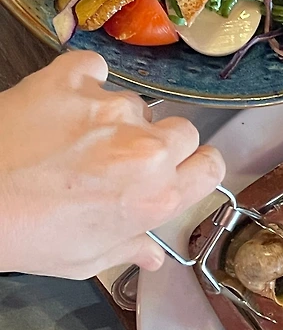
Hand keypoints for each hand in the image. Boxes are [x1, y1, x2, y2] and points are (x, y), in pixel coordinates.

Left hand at [0, 49, 223, 277]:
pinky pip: (94, 70)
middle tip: (124, 159)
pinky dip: (84, 81)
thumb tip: (150, 255)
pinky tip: (65, 103)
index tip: (178, 171)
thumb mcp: (84, 260)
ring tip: (78, 138)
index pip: (211, 166)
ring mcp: (108, 109)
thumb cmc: (24, 234)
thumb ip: (128, 250)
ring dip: (117, 118)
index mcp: (156, 197)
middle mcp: (144, 150)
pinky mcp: (71, 80)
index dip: (194, 169)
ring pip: (135, 104)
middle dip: (161, 143)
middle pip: (183, 131)